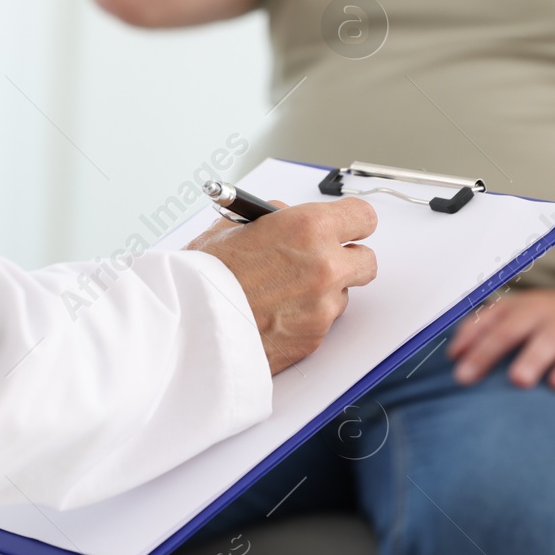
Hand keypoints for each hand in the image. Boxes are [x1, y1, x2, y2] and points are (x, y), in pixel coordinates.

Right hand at [188, 198, 376, 373]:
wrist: (188, 328)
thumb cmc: (203, 277)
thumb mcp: (233, 227)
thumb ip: (273, 218)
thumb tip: (287, 217)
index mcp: (309, 228)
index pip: (362, 217)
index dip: (351, 223)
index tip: (343, 227)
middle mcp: (325, 266)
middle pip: (366, 260)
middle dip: (347, 260)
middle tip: (320, 260)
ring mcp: (323, 306)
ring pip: (343, 295)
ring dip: (323, 292)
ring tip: (282, 292)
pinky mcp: (315, 338)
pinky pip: (322, 323)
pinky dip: (306, 318)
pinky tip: (275, 313)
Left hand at [446, 275, 554, 397]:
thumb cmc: (549, 314)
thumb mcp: (514, 309)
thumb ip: (480, 327)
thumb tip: (453, 354)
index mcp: (531, 310)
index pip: (503, 328)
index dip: (482, 351)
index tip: (462, 376)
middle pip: (544, 338)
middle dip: (532, 359)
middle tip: (517, 380)